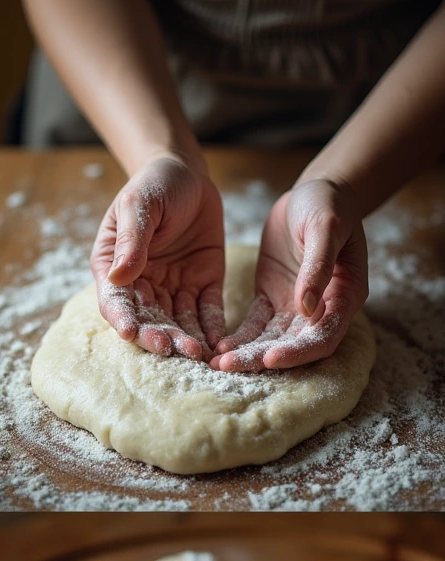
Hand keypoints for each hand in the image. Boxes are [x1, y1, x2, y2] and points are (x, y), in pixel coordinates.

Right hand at [93, 154, 225, 361]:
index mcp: (115, 267)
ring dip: (185, 338)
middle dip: (158, 336)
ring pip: (177, 320)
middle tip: (171, 350)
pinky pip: (207, 311)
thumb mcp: (138, 205)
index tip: (129, 333)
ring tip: (197, 354)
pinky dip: (211, 329)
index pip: (116, 300)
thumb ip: (131, 240)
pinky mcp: (202, 285)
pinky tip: (217, 345)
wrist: (188, 173)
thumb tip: (117, 277)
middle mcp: (142, 284)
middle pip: (147, 318)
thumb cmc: (153, 184)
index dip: (121, 318)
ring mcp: (173, 287)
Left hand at [211, 179, 367, 370]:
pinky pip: (255, 324)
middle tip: (226, 367)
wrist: (313, 192)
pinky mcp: (272, 298)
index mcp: (346, 295)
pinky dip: (239, 338)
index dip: (298, 352)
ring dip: (245, 353)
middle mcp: (322, 309)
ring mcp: (295, 306)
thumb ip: (317, 266)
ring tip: (215, 363)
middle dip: (260, 359)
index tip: (269, 358)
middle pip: (292, 345)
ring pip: (270, 339)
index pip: (323, 336)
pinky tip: (218, 347)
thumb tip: (307, 308)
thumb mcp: (325, 227)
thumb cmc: (328, 204)